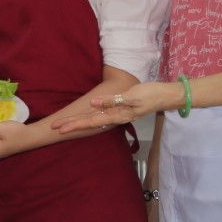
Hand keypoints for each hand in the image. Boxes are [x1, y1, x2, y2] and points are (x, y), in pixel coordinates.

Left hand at [50, 81, 181, 134]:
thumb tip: (93, 102)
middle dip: (72, 125)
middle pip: (90, 122)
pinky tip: (86, 120)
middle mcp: (116, 117)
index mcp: (117, 115)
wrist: (166, 95)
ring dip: (80, 123)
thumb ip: (113, 100)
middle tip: (55, 127)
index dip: (74, 124)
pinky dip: (92, 119)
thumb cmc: (150, 94)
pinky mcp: (121, 111)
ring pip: (95, 121)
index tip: (59, 127)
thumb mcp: (132, 96)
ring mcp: (119, 115)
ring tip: (65, 125)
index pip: (90, 121)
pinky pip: (103, 117)